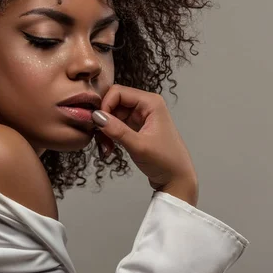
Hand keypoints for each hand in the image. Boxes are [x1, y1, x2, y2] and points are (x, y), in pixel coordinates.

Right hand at [92, 84, 198, 205]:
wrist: (176, 179)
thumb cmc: (166, 162)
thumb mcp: (139, 146)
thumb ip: (117, 130)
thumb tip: (96, 117)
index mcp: (151, 103)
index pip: (118, 92)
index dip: (105, 105)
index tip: (98, 123)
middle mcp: (145, 105)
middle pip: (113, 102)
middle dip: (103, 119)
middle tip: (98, 137)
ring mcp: (140, 116)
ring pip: (112, 115)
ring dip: (105, 129)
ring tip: (105, 146)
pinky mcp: (135, 127)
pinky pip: (115, 125)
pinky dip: (109, 135)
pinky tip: (109, 148)